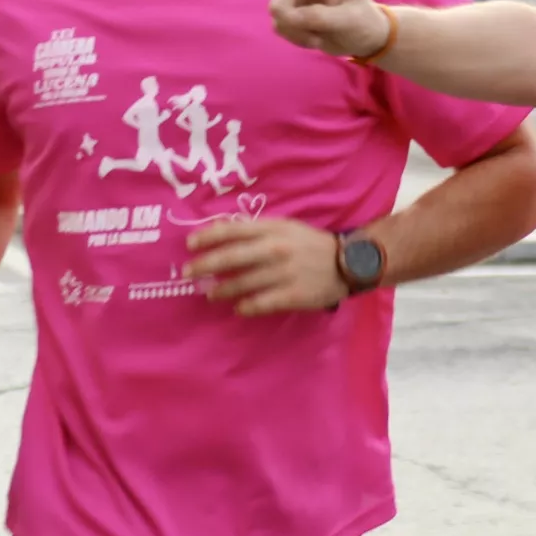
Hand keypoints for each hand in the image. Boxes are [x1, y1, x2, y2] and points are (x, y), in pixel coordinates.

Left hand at [183, 218, 345, 315]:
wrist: (347, 263)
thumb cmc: (310, 244)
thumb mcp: (286, 227)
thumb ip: (258, 230)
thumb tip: (223, 236)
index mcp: (273, 229)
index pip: (233, 230)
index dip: (208, 236)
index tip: (189, 244)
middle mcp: (275, 249)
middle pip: (232, 257)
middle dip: (206, 265)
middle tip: (187, 273)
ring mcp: (284, 273)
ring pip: (243, 283)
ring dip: (222, 289)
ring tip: (211, 294)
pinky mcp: (293, 294)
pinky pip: (261, 302)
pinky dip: (246, 306)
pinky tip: (238, 308)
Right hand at [239, 0, 390, 58]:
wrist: (358, 41)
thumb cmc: (361, 22)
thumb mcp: (349, 21)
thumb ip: (322, 17)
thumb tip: (289, 17)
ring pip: (279, 8)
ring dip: (296, 28)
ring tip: (319, 35)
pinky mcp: (289, 12)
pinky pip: (280, 25)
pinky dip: (296, 37)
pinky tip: (313, 39)